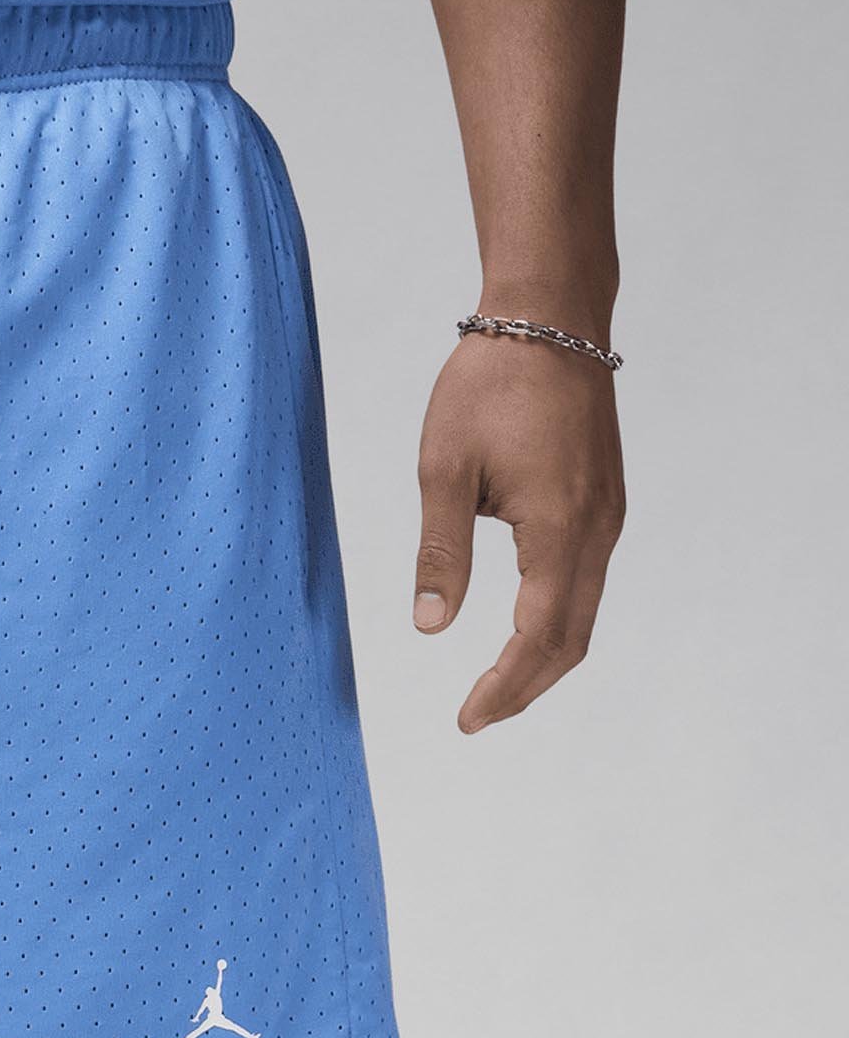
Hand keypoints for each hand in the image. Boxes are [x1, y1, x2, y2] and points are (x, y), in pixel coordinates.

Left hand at [413, 329, 623, 731]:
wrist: (550, 317)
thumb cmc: (491, 383)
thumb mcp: (444, 470)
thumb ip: (440, 552)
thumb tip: (429, 625)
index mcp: (558, 528)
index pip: (536, 637)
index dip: (503, 687)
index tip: (468, 720)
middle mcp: (596, 529)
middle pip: (571, 639)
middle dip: (525, 687)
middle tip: (477, 716)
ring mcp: (607, 514)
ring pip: (584, 614)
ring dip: (543, 658)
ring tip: (496, 686)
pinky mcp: (604, 500)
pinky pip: (587, 580)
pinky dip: (556, 619)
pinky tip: (521, 629)